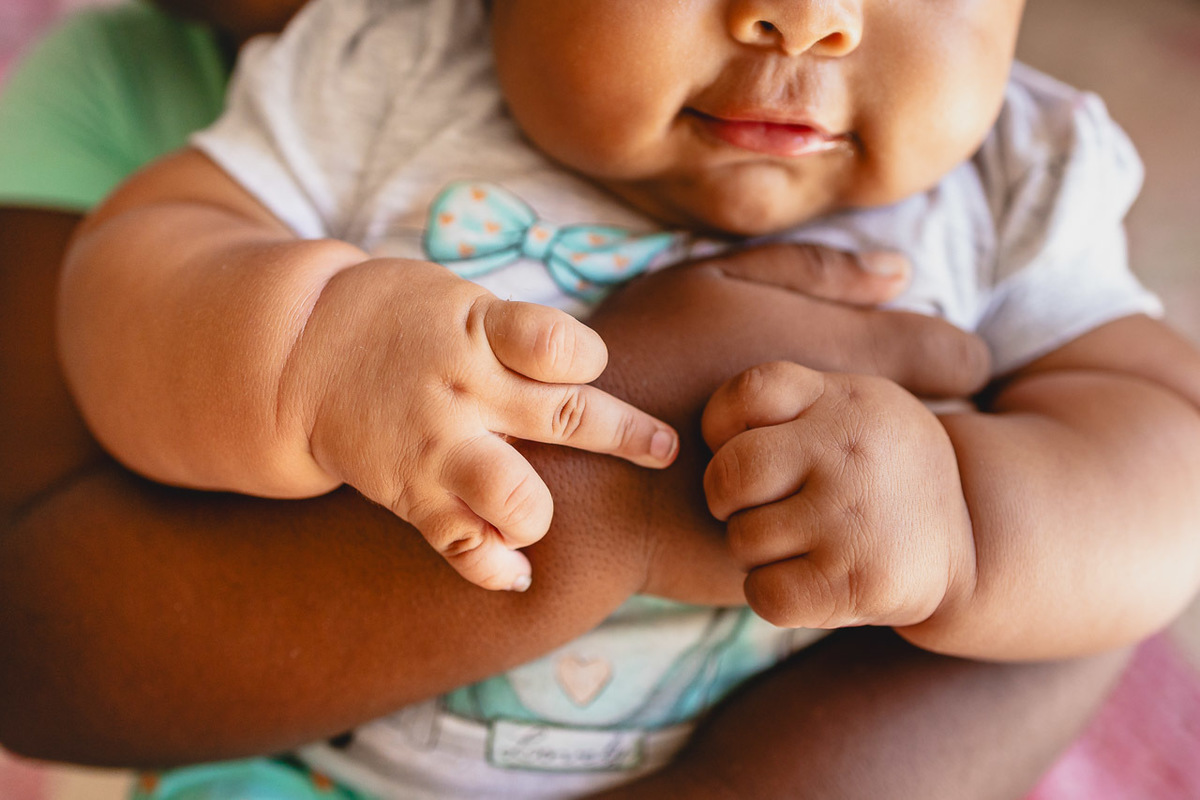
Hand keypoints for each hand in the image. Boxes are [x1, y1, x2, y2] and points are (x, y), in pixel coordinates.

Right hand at [286, 258, 677, 591]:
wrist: (298, 350)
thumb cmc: (404, 322)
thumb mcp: (460, 301)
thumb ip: (518, 336)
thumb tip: (590, 374)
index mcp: (478, 330)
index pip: (559, 345)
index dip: (590, 359)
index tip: (589, 367)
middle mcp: (464, 390)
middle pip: (566, 418)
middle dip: (627, 438)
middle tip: (662, 450)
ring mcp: (437, 447)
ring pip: (517, 498)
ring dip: (544, 515)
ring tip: (545, 517)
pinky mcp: (410, 494)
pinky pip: (462, 546)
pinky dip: (497, 568)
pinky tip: (517, 572)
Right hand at [583, 243, 989, 604]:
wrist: (589, 479)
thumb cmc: (645, 362)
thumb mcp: (713, 286)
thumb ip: (813, 273)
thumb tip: (902, 272)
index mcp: (847, 353)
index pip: (958, 356)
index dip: (948, 357)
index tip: (923, 360)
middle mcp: (861, 427)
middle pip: (942, 422)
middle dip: (921, 411)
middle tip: (871, 406)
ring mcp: (842, 493)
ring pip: (906, 480)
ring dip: (886, 464)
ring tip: (839, 453)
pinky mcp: (817, 546)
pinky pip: (858, 527)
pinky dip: (847, 509)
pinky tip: (805, 493)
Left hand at [701, 362, 975, 628]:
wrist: (970, 538)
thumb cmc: (878, 469)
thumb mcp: (853, 407)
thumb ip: (790, 400)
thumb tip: (706, 428)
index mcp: (845, 399)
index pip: (749, 392)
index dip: (722, 425)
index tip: (741, 445)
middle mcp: (850, 451)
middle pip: (729, 474)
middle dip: (728, 499)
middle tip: (760, 506)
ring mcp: (854, 517)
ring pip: (743, 539)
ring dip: (756, 551)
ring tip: (799, 541)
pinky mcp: (857, 581)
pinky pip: (763, 593)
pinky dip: (772, 593)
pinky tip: (806, 578)